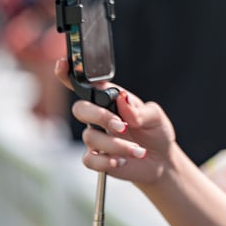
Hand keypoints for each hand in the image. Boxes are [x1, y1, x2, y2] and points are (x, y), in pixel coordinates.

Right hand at [54, 57, 176, 184]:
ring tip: (138, 150)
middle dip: (99, 117)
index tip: (64, 64)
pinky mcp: (96, 157)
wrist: (161, 159)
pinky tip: (124, 160)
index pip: (87, 84)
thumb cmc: (156, 131)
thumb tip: (123, 101)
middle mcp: (99, 116)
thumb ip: (139, 110)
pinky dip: (108, 161)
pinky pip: (89, 159)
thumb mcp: (155, 117)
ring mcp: (96, 137)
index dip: (70, 73)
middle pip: (80, 109)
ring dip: (117, 145)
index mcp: (111, 99)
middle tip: (122, 127)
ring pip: (90, 137)